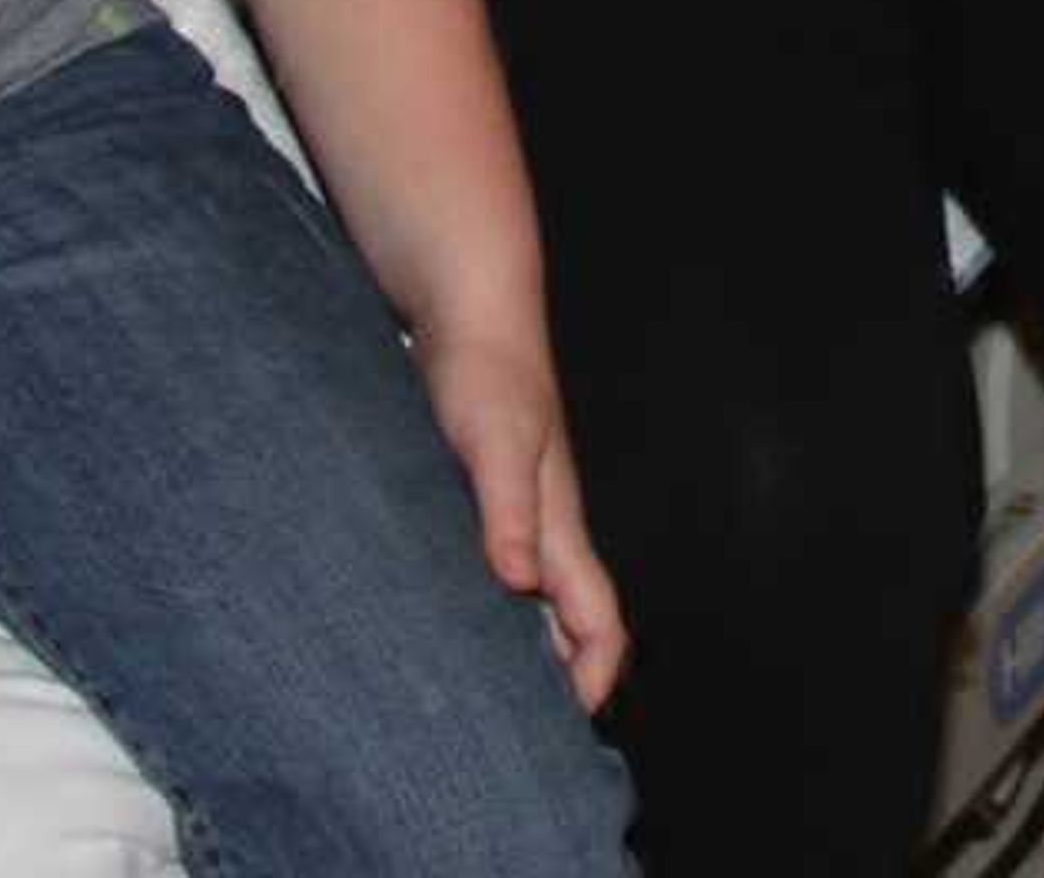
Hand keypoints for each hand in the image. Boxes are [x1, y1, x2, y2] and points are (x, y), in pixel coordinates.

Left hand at [411, 315, 626, 713]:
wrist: (466, 306)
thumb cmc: (487, 369)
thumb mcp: (496, 439)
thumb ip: (508, 507)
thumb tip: (519, 582)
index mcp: (560, 525)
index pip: (600, 619)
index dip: (595, 676)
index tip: (566, 728)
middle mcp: (544, 527)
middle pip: (569, 621)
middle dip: (558, 679)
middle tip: (520, 738)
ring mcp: (514, 511)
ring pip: (532, 600)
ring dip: (519, 646)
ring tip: (479, 697)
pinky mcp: (480, 495)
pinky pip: (494, 569)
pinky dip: (483, 606)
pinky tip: (443, 620)